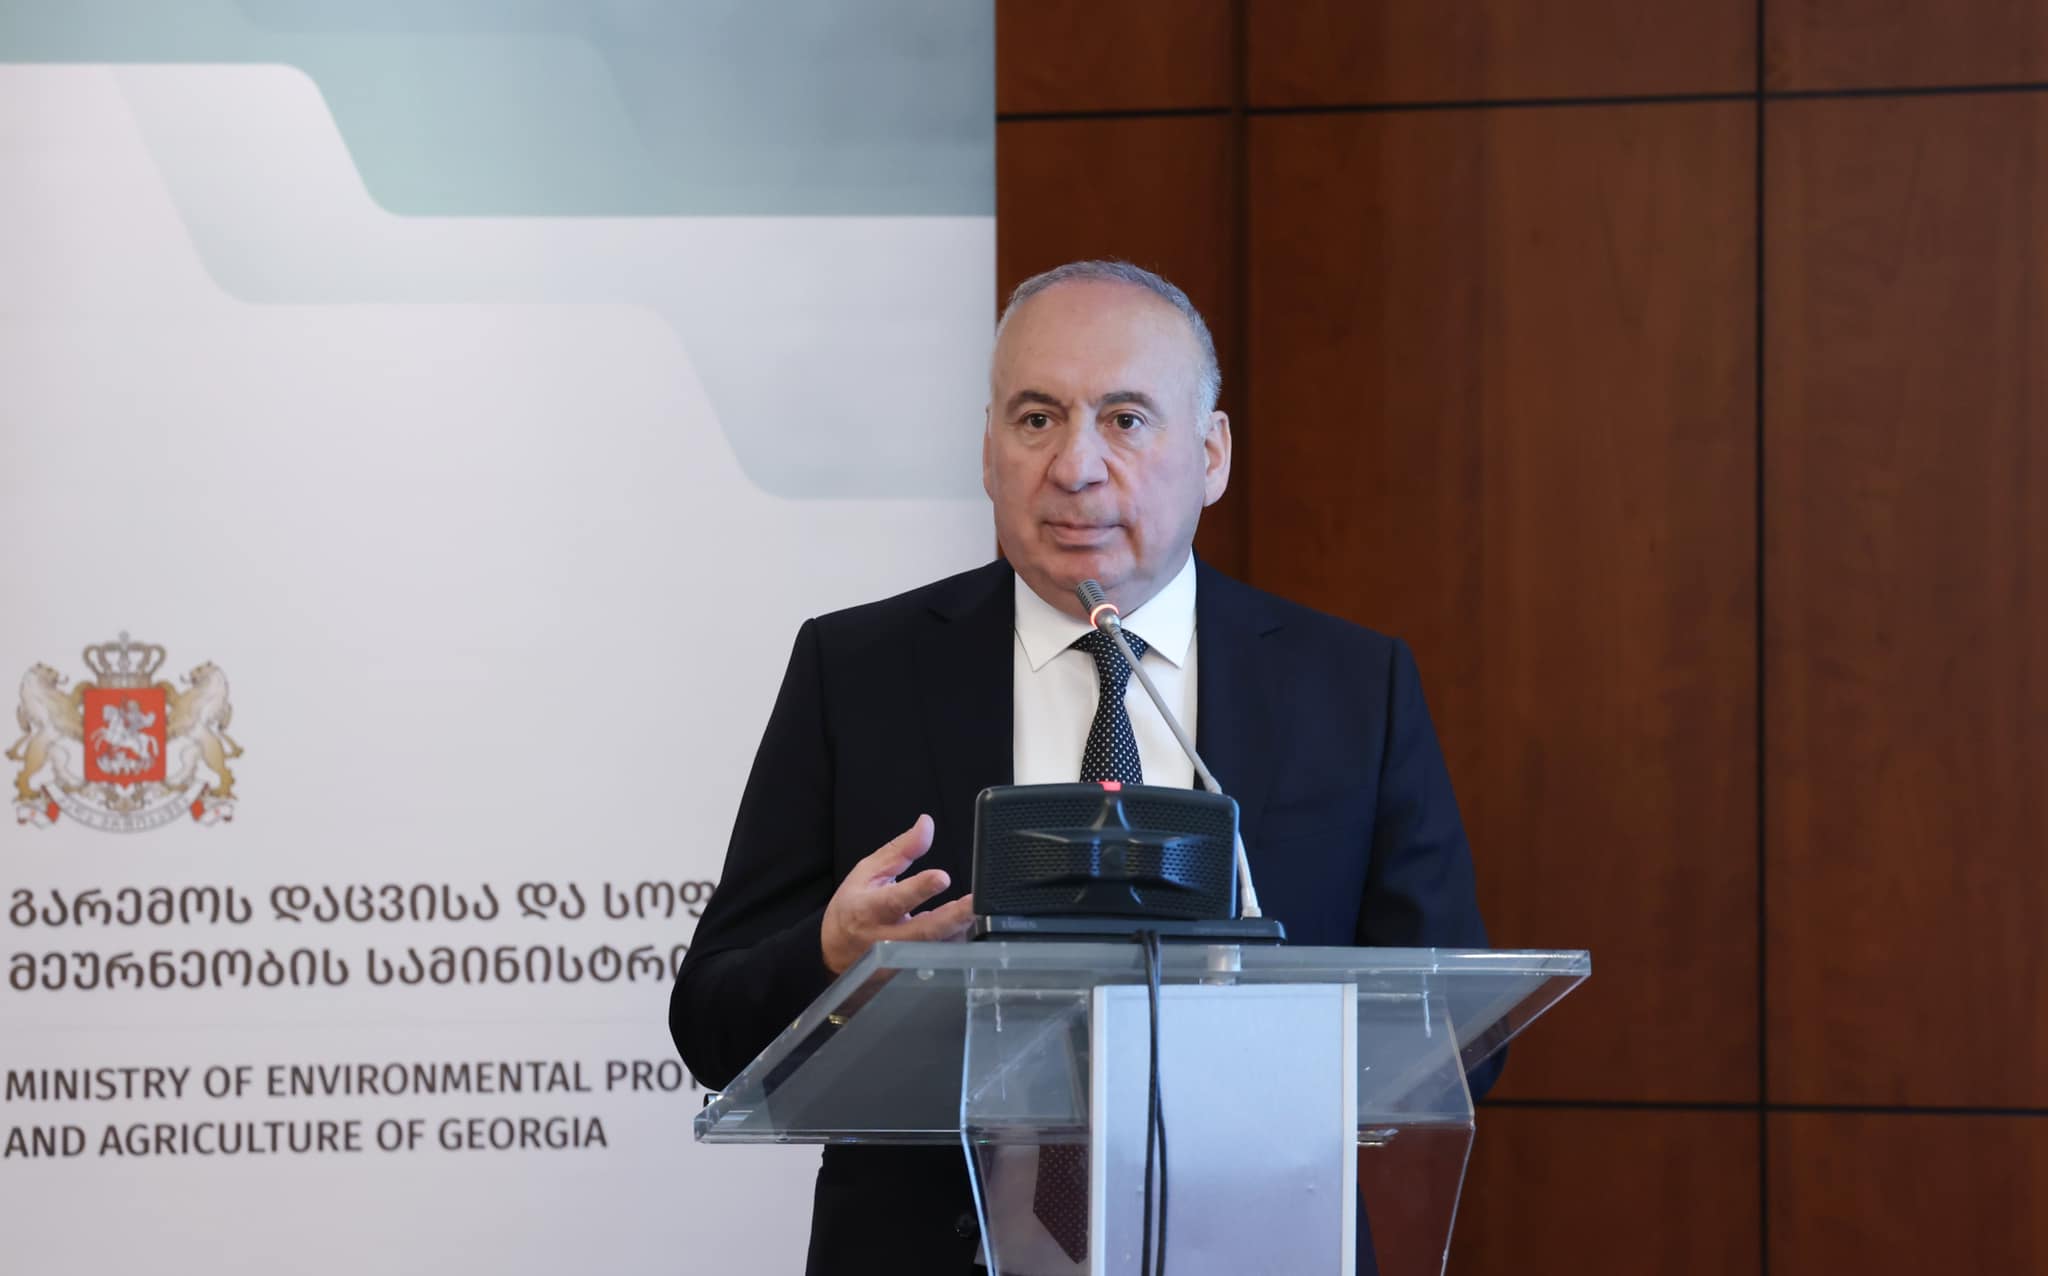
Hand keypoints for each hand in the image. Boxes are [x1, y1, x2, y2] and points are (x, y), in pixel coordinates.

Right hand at [820, 814, 976, 973]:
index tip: (942, 878)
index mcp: (869, 908)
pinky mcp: (910, 972)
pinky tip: (970, 929)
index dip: (919, 889)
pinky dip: (956, 944)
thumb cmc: (852, 907)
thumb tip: (926, 823)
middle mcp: (884, 938)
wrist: (835, 954)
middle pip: (923, 931)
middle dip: (953, 917)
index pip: (895, 899)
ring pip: (935, 949)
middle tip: (976, 903)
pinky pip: (939, 959)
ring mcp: (899, 960)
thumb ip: (900, 850)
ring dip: (960, 931)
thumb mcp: (868, 872)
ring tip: (979, 913)